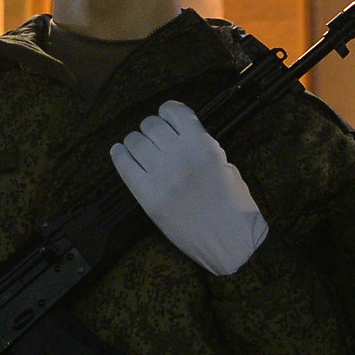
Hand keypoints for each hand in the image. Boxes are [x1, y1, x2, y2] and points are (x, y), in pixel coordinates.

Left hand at [109, 100, 268, 275]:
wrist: (230, 242)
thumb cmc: (234, 207)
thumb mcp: (225, 167)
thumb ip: (202, 148)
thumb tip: (179, 138)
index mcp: (204, 147)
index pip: (175, 112)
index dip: (168, 112)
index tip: (167, 119)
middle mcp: (181, 157)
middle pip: (151, 125)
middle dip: (152, 128)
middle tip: (154, 138)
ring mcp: (162, 177)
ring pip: (134, 141)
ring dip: (135, 141)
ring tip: (139, 148)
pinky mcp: (148, 197)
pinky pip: (124, 165)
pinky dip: (120, 155)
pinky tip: (121, 154)